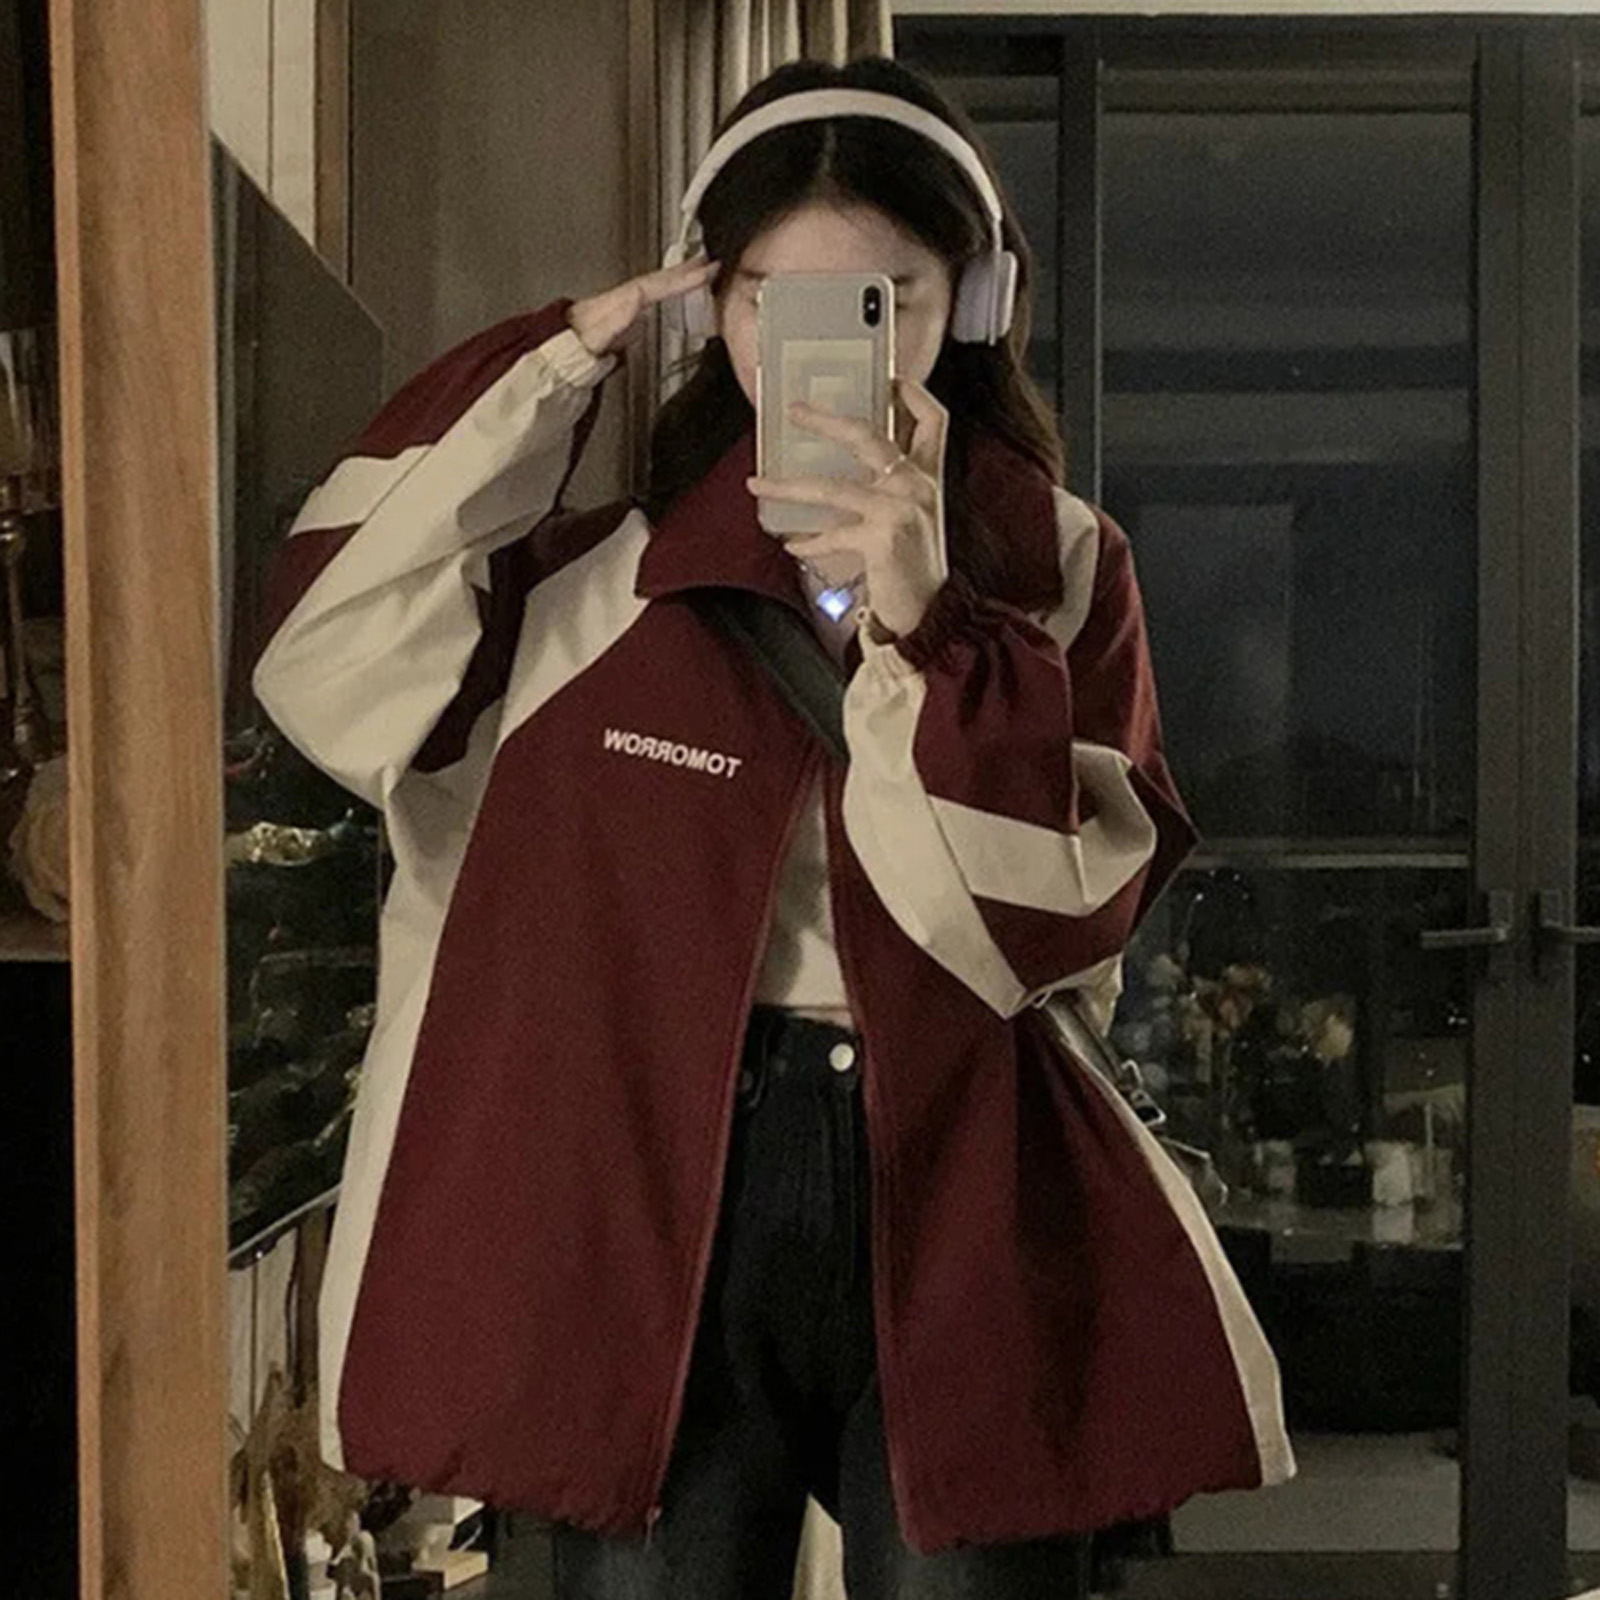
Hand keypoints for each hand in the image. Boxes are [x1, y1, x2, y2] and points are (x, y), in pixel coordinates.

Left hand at [567, 256, 719, 357]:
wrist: (567, 347)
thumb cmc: (581, 342)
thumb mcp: (599, 333)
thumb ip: (618, 319)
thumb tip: (636, 300)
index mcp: (625, 299)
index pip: (662, 284)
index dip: (685, 278)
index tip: (708, 270)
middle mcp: (628, 296)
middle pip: (663, 278)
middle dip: (688, 269)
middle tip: (713, 261)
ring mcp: (629, 302)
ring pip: (661, 283)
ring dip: (683, 275)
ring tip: (703, 269)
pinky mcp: (630, 311)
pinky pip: (658, 293)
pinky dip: (673, 287)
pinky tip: (679, 289)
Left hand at [746, 377, 950, 638]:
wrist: (932, 614)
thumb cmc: (915, 567)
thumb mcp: (913, 518)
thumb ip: (891, 488)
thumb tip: (846, 468)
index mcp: (930, 476)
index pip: (934, 419)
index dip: (912, 394)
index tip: (887, 379)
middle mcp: (919, 486)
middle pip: (869, 435)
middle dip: (825, 420)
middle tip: (793, 411)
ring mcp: (901, 509)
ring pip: (832, 487)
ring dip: (787, 485)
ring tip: (758, 483)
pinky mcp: (883, 538)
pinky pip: (832, 534)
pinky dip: (808, 541)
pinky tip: (794, 545)